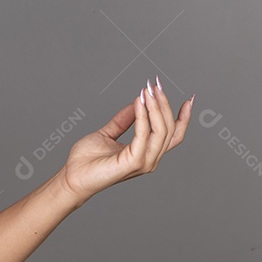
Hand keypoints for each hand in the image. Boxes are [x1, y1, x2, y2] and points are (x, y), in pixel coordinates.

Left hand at [59, 78, 192, 203]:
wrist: (72, 177)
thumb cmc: (87, 160)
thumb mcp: (109, 133)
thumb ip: (124, 120)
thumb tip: (137, 102)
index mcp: (147, 153)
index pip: (174, 134)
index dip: (183, 117)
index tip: (188, 99)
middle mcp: (150, 158)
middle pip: (169, 128)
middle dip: (164, 104)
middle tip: (156, 85)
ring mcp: (144, 162)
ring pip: (161, 130)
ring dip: (155, 107)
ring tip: (148, 90)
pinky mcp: (133, 162)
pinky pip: (143, 135)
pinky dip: (142, 116)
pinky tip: (138, 102)